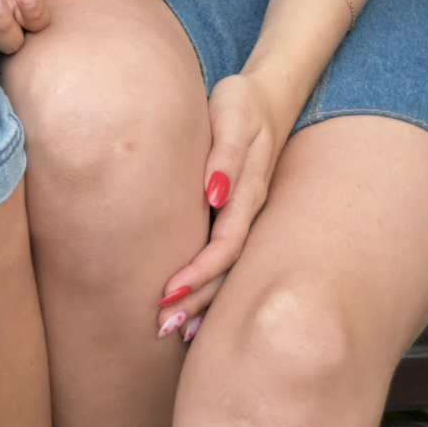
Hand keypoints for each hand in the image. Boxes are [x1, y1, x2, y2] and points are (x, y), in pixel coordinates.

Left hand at [154, 70, 299, 336]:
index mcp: (249, 192)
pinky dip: (209, 282)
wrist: (265, 96)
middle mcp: (249, 211)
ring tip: (174, 330)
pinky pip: (224, 255)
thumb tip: (214, 194)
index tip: (168, 293)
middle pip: (226, 268)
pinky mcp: (236, 212)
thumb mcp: (232, 117)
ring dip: (203, 300)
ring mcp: (245, 215)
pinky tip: (191, 304)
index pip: (224, 244)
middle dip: (197, 300)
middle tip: (162, 327)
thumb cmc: (241, 104)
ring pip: (227, 269)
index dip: (199, 273)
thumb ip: (224, 155)